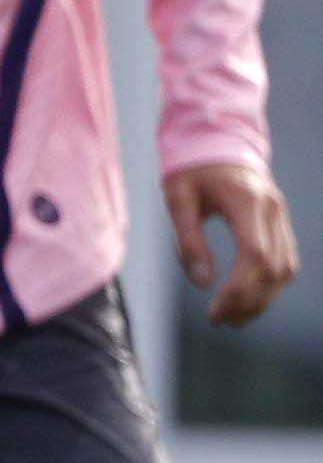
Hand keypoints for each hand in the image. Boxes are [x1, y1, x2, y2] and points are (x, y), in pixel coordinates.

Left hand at [166, 159, 299, 329]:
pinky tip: (248, 300)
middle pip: (273, 267)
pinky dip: (271, 284)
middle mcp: (273, 209)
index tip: (215, 312)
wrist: (217, 141)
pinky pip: (285, 259)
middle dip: (249, 300)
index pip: (254, 254)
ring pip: (285, 267)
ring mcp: (281, 215)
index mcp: (247, 201)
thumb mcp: (177, 199)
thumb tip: (203, 283)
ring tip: (233, 318)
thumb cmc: (190, 170)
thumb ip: (188, 240)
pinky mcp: (280, 222)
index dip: (238, 288)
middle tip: (220, 321)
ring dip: (263, 298)